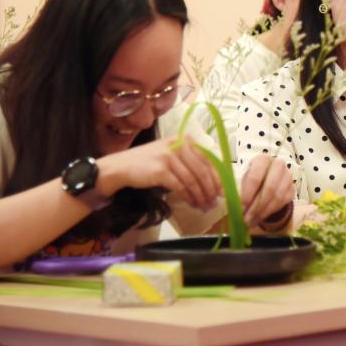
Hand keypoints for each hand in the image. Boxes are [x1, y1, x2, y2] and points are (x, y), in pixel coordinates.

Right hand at [97, 137, 220, 209]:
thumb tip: (213, 181)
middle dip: (211, 189)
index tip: (223, 190)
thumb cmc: (149, 163)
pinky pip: (181, 186)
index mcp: (185, 139)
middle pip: (202, 170)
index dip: (218, 176)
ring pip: (193, 180)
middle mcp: (179, 145)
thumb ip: (190, 162)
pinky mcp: (161, 170)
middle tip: (214, 202)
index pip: (208, 159)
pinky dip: (189, 197)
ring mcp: (169, 157)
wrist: (121, 166)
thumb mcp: (172, 155)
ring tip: (204, 206)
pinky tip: (192, 203)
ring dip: (200, 196)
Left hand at [240, 154, 294, 229]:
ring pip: (277, 197)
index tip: (241, 207)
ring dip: (263, 212)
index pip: (256, 177)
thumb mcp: (241, 181)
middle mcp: (278, 165)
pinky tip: (259, 218)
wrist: (267, 182)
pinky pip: (282, 203)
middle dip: (256, 206)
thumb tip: (227, 200)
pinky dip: (270, 212)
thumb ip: (236, 188)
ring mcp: (287, 177)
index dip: (248, 194)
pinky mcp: (292, 189)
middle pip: (269, 188)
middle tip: (246, 219)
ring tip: (251, 221)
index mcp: (262, 160)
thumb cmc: (252, 180)